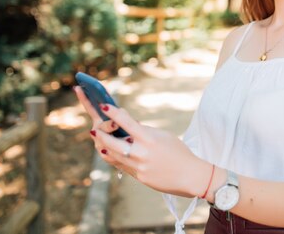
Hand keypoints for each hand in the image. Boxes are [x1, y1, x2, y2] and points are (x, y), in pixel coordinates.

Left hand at [74, 86, 204, 195]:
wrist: (189, 176)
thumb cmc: (179, 152)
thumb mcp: (164, 136)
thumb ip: (146, 131)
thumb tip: (131, 126)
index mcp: (149, 139)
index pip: (128, 123)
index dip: (114, 113)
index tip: (104, 106)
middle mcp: (141, 153)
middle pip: (114, 143)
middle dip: (102, 135)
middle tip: (93, 129)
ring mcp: (139, 166)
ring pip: (114, 155)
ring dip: (104, 147)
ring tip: (97, 140)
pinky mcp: (139, 177)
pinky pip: (121, 166)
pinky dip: (113, 158)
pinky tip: (107, 153)